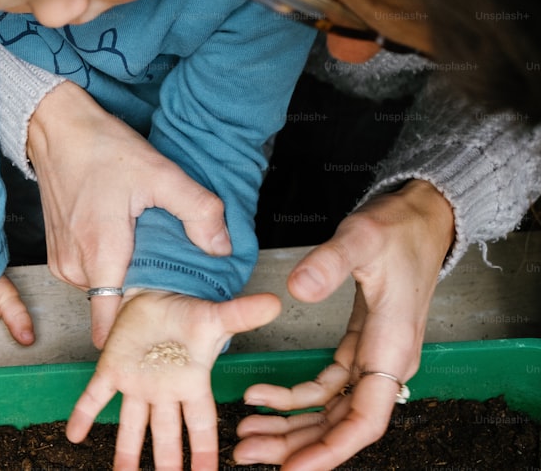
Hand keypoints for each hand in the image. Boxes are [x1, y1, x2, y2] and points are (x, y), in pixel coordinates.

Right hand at [27, 82, 229, 347]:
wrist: (57, 129)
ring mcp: (62, 262)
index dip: (137, 331)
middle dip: (142, 298)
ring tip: (145, 249)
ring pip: (103, 291)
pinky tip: (123, 238)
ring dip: (125, 279)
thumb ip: (198, 210)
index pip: (109, 324)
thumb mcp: (160, 173)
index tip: (162, 327)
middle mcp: (75, 266)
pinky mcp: (57, 255)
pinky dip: (109, 266)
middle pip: (115, 306)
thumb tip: (222, 247)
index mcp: (100, 254)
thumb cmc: (101, 149)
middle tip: (168, 271)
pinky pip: (90, 276)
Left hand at [66, 290, 281, 470]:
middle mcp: (164, 391)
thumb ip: (242, 315)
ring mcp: (137, 383)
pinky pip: (96, 396)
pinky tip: (74, 435)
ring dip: (126, 452)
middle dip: (166, 462)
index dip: (203, 453)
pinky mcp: (112, 369)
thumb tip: (275, 303)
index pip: (201, 426)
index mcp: (191, 384)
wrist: (156, 292)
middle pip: (166, 435)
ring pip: (131, 425)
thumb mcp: (214, 317)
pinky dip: (83, 415)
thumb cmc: (186, 311)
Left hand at [232, 180, 454, 468]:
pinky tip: (260, 397)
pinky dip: (293, 398)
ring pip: (329, 411)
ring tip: (246, 435)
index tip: (295, 468)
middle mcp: (386, 364)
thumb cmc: (397, 231)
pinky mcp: (359, 349)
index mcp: (392, 349)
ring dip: (290, 427)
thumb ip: (330, 262)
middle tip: (246, 452)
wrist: (420, 219)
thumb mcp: (361, 238)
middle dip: (295, 444)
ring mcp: (373, 359)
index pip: (365, 419)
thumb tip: (297, 290)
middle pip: (340, 424)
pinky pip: (325, 388)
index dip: (331, 449)